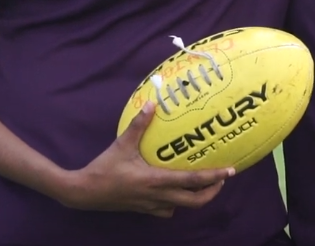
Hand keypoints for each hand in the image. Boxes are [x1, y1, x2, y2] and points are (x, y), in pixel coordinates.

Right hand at [54, 103, 234, 217]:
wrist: (84, 193)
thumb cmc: (105, 168)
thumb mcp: (123, 144)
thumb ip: (139, 124)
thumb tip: (152, 104)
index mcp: (156, 180)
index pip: (193, 181)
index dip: (214, 177)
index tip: (231, 172)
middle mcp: (158, 196)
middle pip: (195, 201)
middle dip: (212, 191)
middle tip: (221, 179)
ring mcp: (151, 206)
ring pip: (182, 207)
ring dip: (195, 198)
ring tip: (202, 183)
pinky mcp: (143, 210)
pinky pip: (167, 210)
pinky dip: (176, 202)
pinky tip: (173, 191)